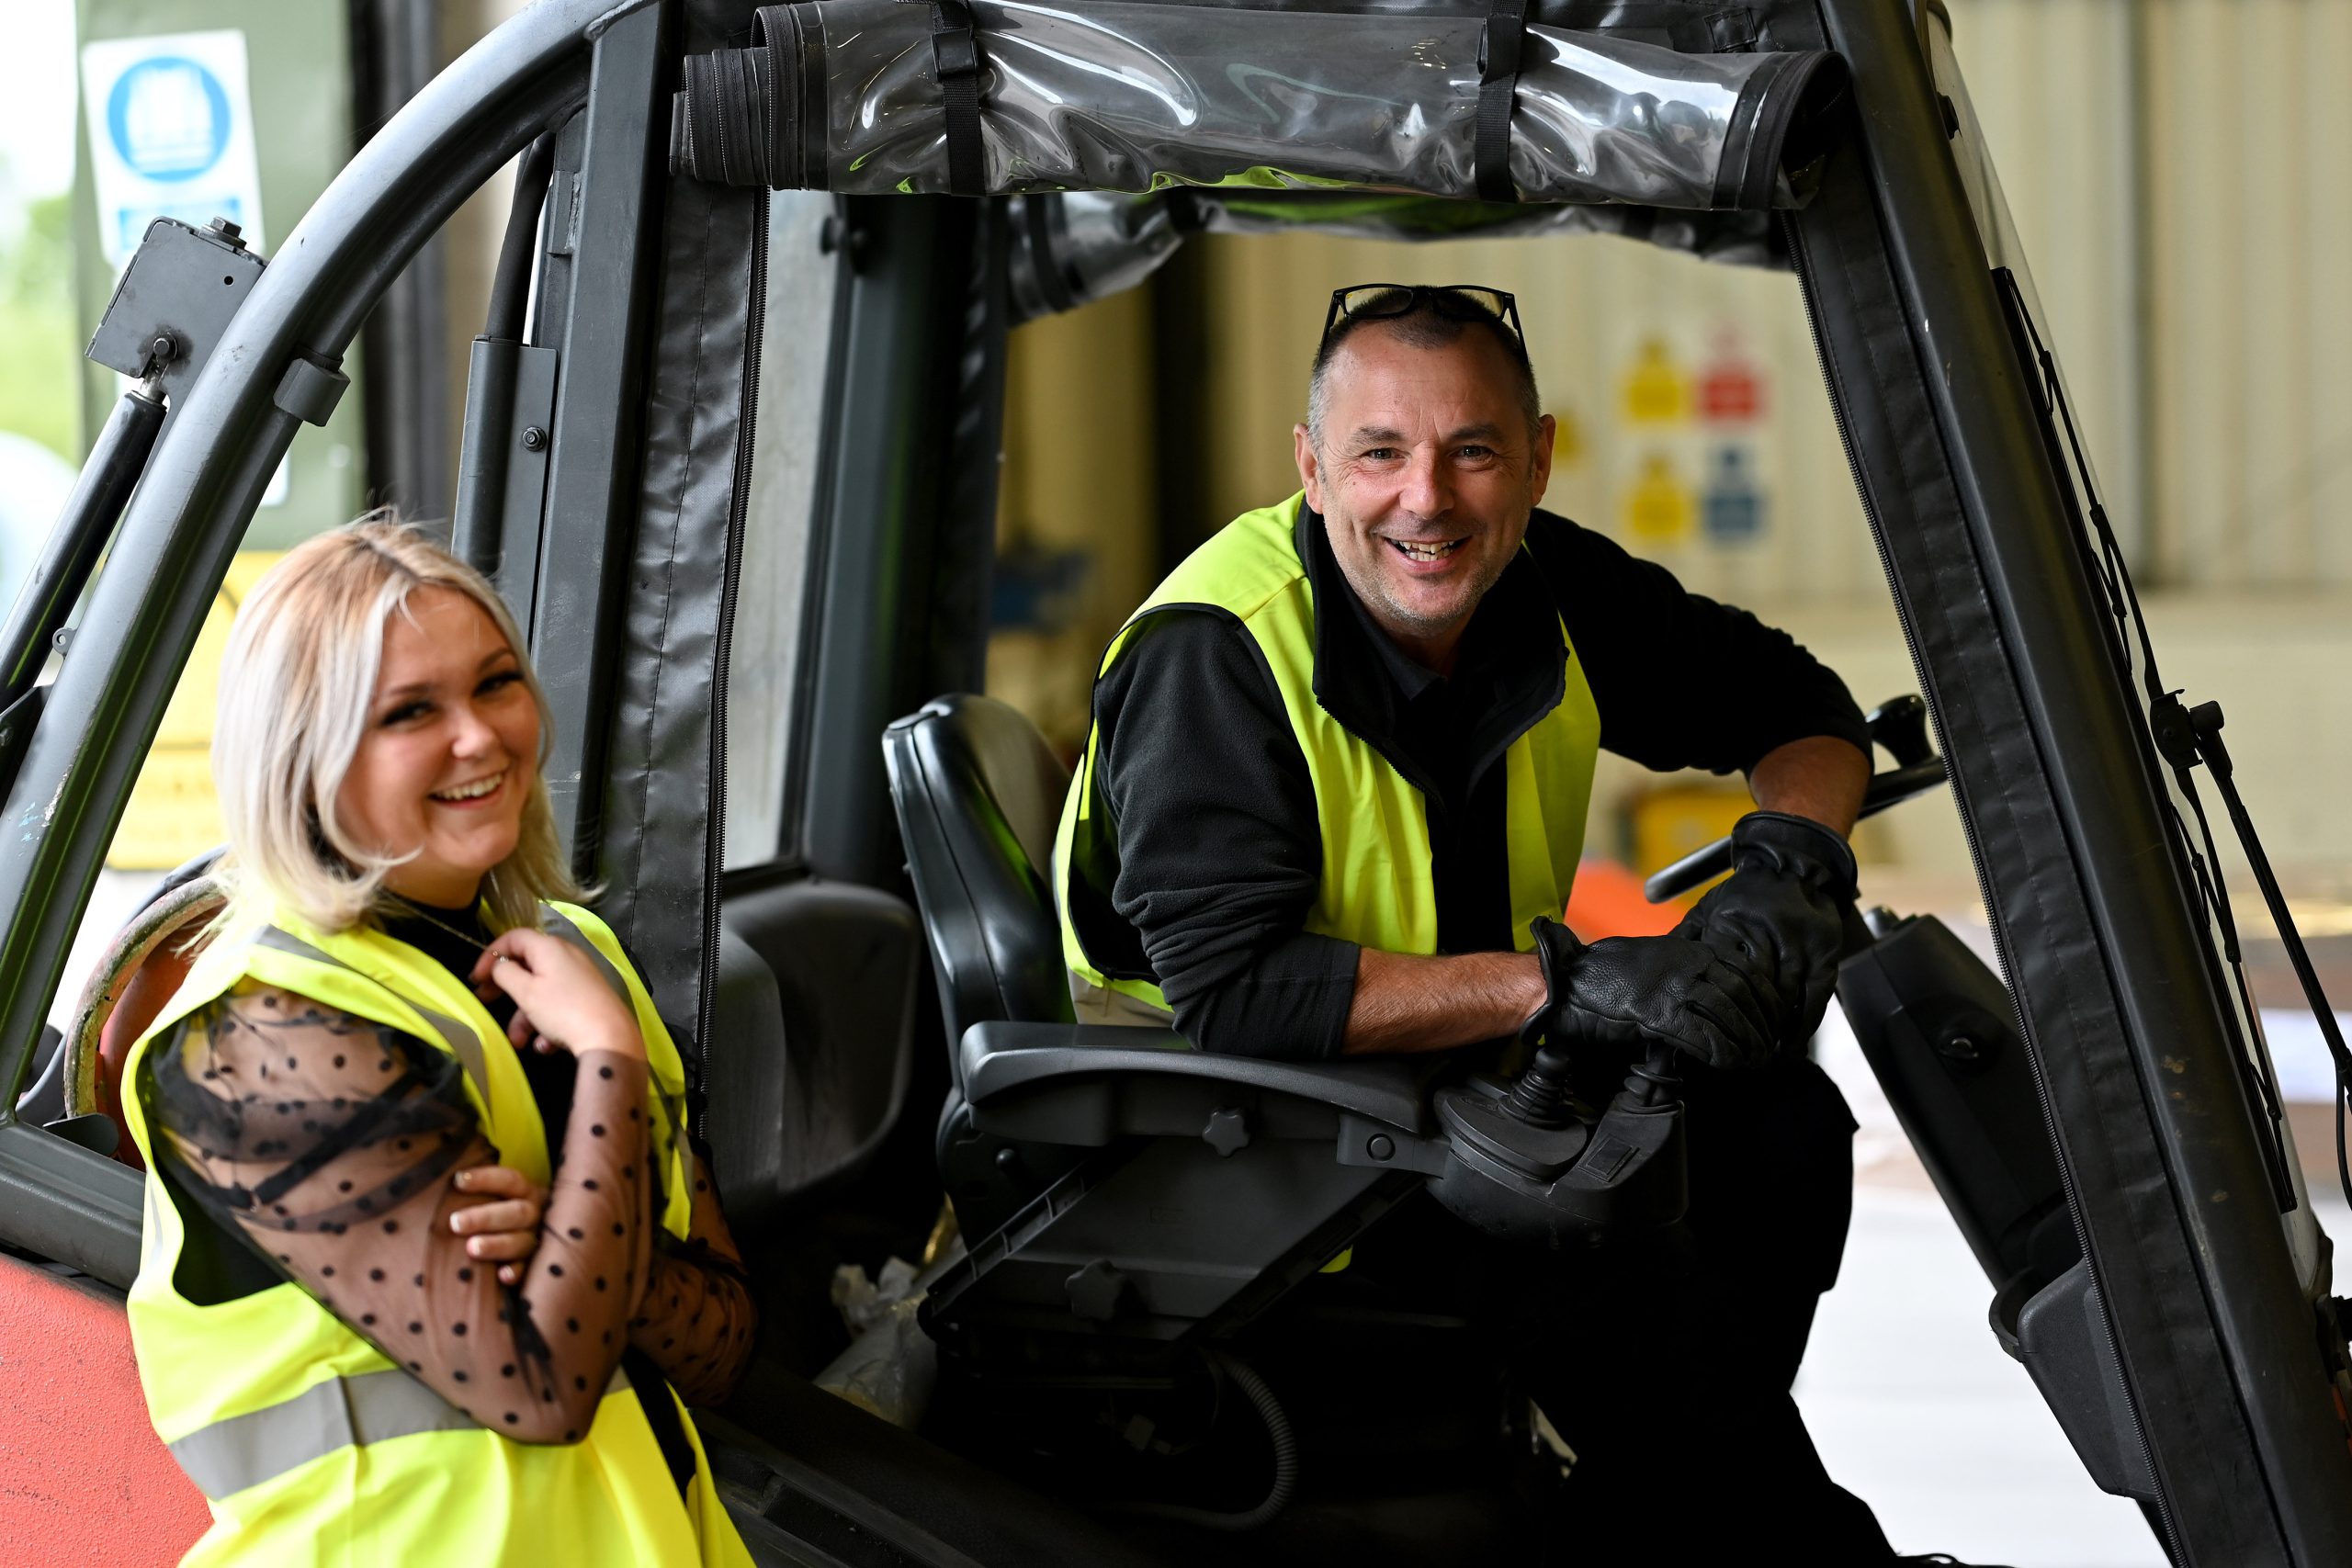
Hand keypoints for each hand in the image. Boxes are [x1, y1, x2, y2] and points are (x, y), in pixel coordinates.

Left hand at [450, 1164, 548, 1284]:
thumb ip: (477, 1192)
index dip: (485, 1179)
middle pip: (516, 1212)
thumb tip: (447, 1179)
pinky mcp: (534, 1265)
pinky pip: (528, 1270)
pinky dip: (516, 1272)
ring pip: (521, 1242)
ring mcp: (535, 1240)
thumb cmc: (498, 1211)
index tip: (458, 1180)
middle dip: (485, 1217)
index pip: (509, 1180)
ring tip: (471, 1248)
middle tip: (456, 1223)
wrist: (532, 1239)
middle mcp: (534, 1214)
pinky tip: (502, 1276)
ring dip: (497, 1245)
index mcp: (526, 1192)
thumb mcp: (497, 1196)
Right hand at [470, 928, 645, 1061]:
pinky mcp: (589, 999)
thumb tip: (500, 965)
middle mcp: (567, 957)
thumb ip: (505, 973)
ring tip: (519, 1042)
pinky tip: (546, 1046)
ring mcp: (580, 978)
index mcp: (550, 947)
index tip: (477, 977)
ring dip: (525, 1018)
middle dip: (505, 989)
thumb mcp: (526, 991)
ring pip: (541, 993)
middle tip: (485, 1002)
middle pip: (527, 966)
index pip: (514, 937)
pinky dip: (547, 1024)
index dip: (491, 954)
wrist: (610, 1038)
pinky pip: (559, 1006)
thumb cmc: (562, 1010)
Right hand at [1527, 916, 1783, 1070]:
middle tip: (1771, 1046)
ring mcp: (1672, 988)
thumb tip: (1716, 996)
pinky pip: (1702, 1035)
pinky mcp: (1657, 1013)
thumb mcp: (1656, 962)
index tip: (1777, 1018)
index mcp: (1689, 950)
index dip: (1768, 998)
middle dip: (1763, 1025)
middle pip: (1743, 995)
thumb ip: (1687, 972)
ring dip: (1747, 1042)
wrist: (1567, 981)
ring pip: (1728, 1016)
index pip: (1747, 971)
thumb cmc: (1606, 975)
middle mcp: (1686, 965)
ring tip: (1755, 1060)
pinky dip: (1721, 1052)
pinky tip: (1728, 1063)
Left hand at [1677, 811, 1855, 1046]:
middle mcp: (1768, 936)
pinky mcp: (1825, 954)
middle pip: (1755, 994)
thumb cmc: (1744, 892)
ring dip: (1776, 1034)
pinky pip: (1816, 998)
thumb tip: (1654, 963)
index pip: (1721, 978)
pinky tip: (1793, 1044)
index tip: (1708, 1037)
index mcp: (1731, 925)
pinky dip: (1805, 1025)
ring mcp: (1800, 946)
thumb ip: (1686, 936)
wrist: (1794, 865)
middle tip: (1739, 1059)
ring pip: (1787, 1000)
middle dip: (1747, 1029)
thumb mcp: (1709, 907)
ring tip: (1763, 1059)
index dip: (1715, 1010)